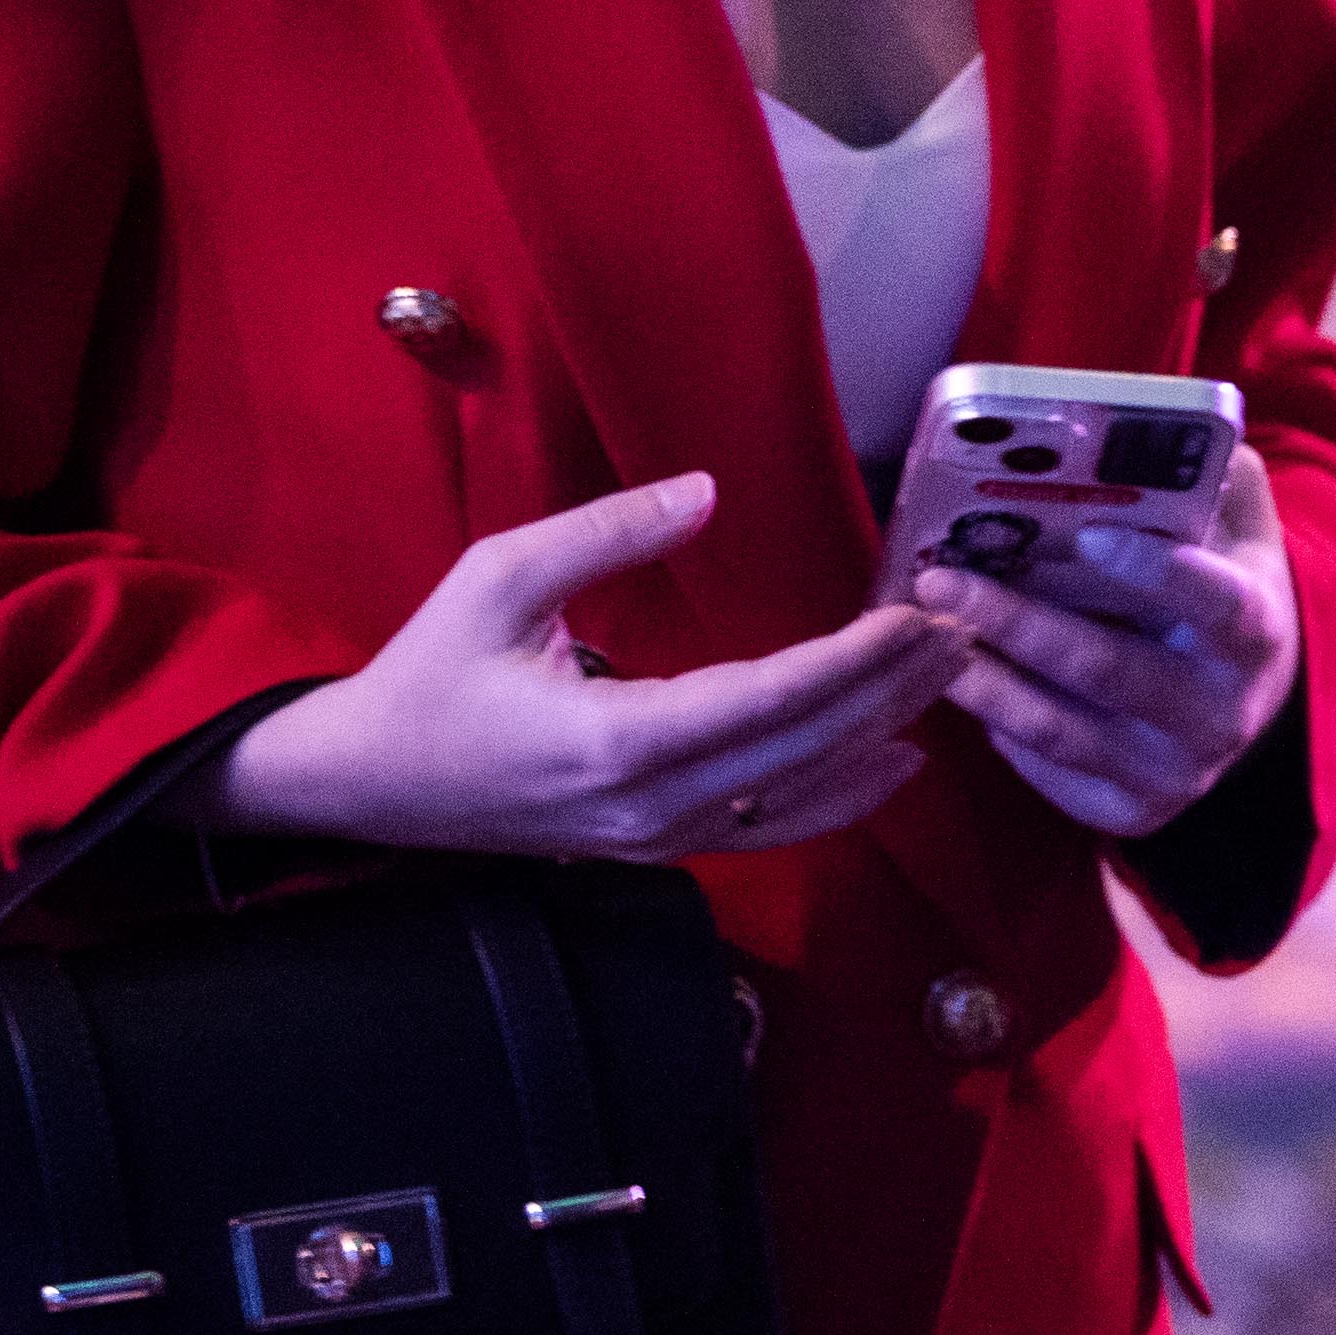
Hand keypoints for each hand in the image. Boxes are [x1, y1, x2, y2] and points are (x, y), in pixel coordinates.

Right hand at [209, 474, 965, 859]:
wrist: (372, 784)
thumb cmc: (428, 672)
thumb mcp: (497, 579)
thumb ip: (606, 535)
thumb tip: (706, 489)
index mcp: (616, 737)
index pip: (773, 698)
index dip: (858, 658)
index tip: (918, 613)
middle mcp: (656, 801)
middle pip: (811, 746)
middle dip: (895, 688)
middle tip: (963, 629)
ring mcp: (665, 834)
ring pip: (807, 793)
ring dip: (884, 732)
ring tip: (951, 678)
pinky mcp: (665, 845)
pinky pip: (776, 825)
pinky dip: (845, 793)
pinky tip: (897, 759)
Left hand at [906, 444, 1298, 839]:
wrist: (1242, 695)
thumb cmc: (1219, 588)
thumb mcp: (1233, 528)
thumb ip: (1203, 478)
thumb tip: (1145, 433)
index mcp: (1255, 633)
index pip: (1218, 604)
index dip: (1158, 571)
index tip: (1091, 531)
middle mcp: (1222, 714)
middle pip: (1110, 670)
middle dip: (1017, 621)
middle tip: (940, 577)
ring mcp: (1178, 772)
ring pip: (1061, 729)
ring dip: (981, 677)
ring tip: (919, 624)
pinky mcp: (1135, 811)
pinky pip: (1050, 772)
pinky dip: (997, 726)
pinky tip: (961, 676)